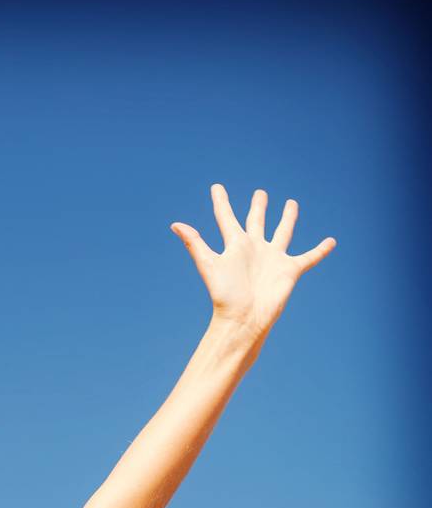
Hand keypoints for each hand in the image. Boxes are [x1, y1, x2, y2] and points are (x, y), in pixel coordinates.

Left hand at [171, 184, 335, 340]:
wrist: (244, 320)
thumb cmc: (225, 295)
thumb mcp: (210, 265)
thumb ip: (195, 244)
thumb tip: (175, 224)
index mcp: (235, 245)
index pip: (226, 218)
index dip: (221, 202)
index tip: (216, 187)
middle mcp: (254, 249)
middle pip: (256, 222)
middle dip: (258, 207)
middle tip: (260, 193)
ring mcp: (273, 259)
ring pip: (283, 233)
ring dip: (288, 218)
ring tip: (291, 203)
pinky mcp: (289, 270)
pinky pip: (308, 258)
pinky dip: (320, 250)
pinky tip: (331, 241)